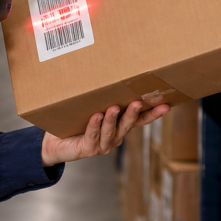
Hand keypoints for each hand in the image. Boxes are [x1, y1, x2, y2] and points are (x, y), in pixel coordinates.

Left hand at [40, 101, 169, 166]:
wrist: (55, 143)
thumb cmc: (75, 122)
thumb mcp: (91, 107)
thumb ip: (101, 97)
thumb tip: (108, 70)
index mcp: (119, 127)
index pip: (140, 121)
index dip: (153, 114)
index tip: (166, 105)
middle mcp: (114, 138)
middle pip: (127, 125)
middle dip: (133, 114)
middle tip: (138, 102)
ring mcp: (101, 145)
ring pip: (111, 131)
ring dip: (113, 119)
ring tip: (114, 107)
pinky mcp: (87, 149)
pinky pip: (92, 136)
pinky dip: (94, 126)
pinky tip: (96, 116)